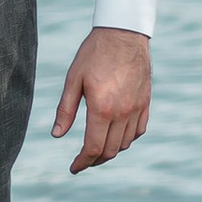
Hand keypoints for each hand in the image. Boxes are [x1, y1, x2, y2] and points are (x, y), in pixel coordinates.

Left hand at [52, 27, 150, 175]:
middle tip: (82, 161)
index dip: (82, 162)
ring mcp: (136, 108)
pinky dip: (127, 139)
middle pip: (109, 150)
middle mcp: (122, 113)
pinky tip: (116, 136)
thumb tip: (56, 135)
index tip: (73, 168)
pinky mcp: (145, 102)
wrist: (123, 33)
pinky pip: (139, 130)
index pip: (93, 148)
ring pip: (125, 143)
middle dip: (94, 160)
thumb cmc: (94, 54)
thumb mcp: (73, 80)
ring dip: (110, 151)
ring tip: (96, 148)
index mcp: (102, 109)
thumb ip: (65, 110)